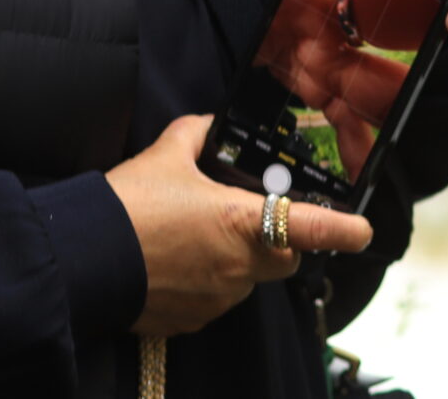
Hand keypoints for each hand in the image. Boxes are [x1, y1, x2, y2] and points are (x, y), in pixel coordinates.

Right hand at [105, 114, 372, 336]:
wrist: (84, 258)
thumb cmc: (128, 206)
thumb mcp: (164, 155)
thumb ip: (195, 135)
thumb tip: (208, 125)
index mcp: (241, 222)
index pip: (307, 228)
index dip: (342, 229)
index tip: (364, 228)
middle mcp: (239, 266)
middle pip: (284, 259)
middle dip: (279, 240)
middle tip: (251, 218)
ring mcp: (218, 298)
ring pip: (248, 279)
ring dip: (238, 260)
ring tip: (194, 237)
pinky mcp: (194, 321)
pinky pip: (215, 299)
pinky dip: (206, 282)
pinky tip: (175, 263)